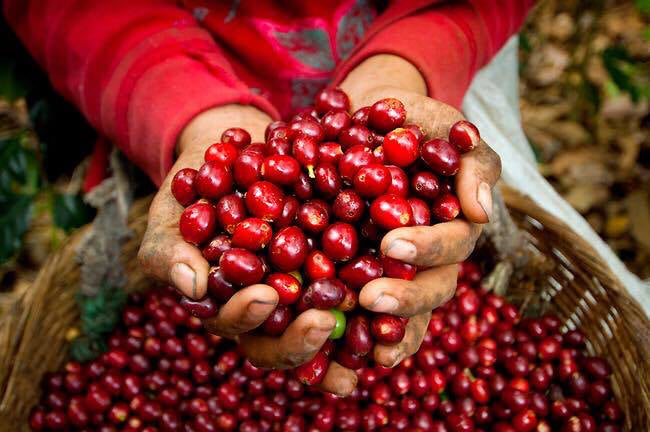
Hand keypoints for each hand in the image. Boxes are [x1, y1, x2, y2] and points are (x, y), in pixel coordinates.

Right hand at [138, 105, 356, 394]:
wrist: (238, 150)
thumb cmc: (196, 187)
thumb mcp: (174, 214)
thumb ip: (171, 251)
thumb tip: (192, 288)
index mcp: (232, 306)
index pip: (240, 328)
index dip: (250, 320)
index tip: (265, 296)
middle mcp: (276, 308)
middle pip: (289, 341)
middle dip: (303, 340)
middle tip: (323, 321)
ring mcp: (310, 287)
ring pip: (331, 320)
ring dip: (354, 330)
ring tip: (374, 323)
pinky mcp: (342, 260)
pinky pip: (363, 277)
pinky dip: (381, 283)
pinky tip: (399, 276)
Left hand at [340, 55, 501, 366]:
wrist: (367, 122)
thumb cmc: (413, 123)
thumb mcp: (445, 128)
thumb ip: (471, 162)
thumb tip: (480, 211)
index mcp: (453, 225)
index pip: (451, 245)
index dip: (427, 248)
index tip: (392, 244)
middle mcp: (431, 257)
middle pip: (430, 289)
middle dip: (405, 298)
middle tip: (369, 298)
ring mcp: (399, 270)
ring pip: (405, 312)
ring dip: (387, 329)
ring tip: (362, 345)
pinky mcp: (364, 274)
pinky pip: (366, 312)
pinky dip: (356, 332)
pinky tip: (337, 349)